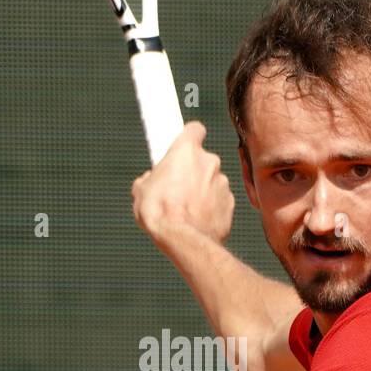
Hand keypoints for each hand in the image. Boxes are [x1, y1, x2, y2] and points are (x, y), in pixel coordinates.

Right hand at [132, 120, 234, 246]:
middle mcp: (209, 162)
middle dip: (191, 171)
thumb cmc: (161, 213)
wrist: (183, 240)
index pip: (194, 130)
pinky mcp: (230, 203)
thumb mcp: (140, 191)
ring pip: (211, 182)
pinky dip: (210, 208)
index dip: (188, 138)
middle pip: (202, 160)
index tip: (182, 147)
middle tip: (175, 188)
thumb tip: (149, 181)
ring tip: (184, 209)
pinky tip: (196, 220)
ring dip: (201, 191)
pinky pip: (219, 201)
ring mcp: (222, 183)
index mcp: (186, 151)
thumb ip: (149, 178)